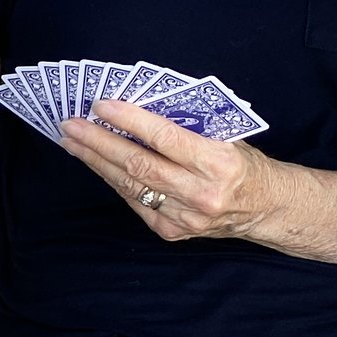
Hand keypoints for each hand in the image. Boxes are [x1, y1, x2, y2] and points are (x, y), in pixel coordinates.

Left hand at [60, 101, 286, 241]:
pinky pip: (135, 201)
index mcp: (218, 163)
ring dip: (97, 161)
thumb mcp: (225, 137)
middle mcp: (201, 193)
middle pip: (138, 165)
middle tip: (71, 125)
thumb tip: (135, 107)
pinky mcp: (172, 232)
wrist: (266, 207)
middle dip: (99, 143)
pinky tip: (97, 163)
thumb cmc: (242, 163)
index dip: (130, 121)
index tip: (101, 105)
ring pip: (130, 185)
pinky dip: (115, 180)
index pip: (165, 138)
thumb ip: (186, 126)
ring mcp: (185, 217)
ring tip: (73, 141)